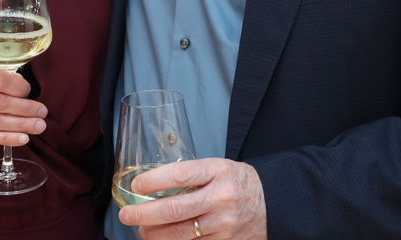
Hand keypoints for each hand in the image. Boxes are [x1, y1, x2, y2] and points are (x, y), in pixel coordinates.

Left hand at [119, 158, 266, 239]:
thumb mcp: (219, 168)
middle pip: (174, 209)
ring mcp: (224, 224)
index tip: (136, 185)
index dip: (153, 181)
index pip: (179, 175)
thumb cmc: (238, 182)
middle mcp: (221, 198)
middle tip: (126, 215)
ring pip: (180, 234)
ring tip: (141, 229)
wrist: (274, 203)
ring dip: (154, 234)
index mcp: (218, 171)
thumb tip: (152, 185)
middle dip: (144, 214)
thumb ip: (192, 175)